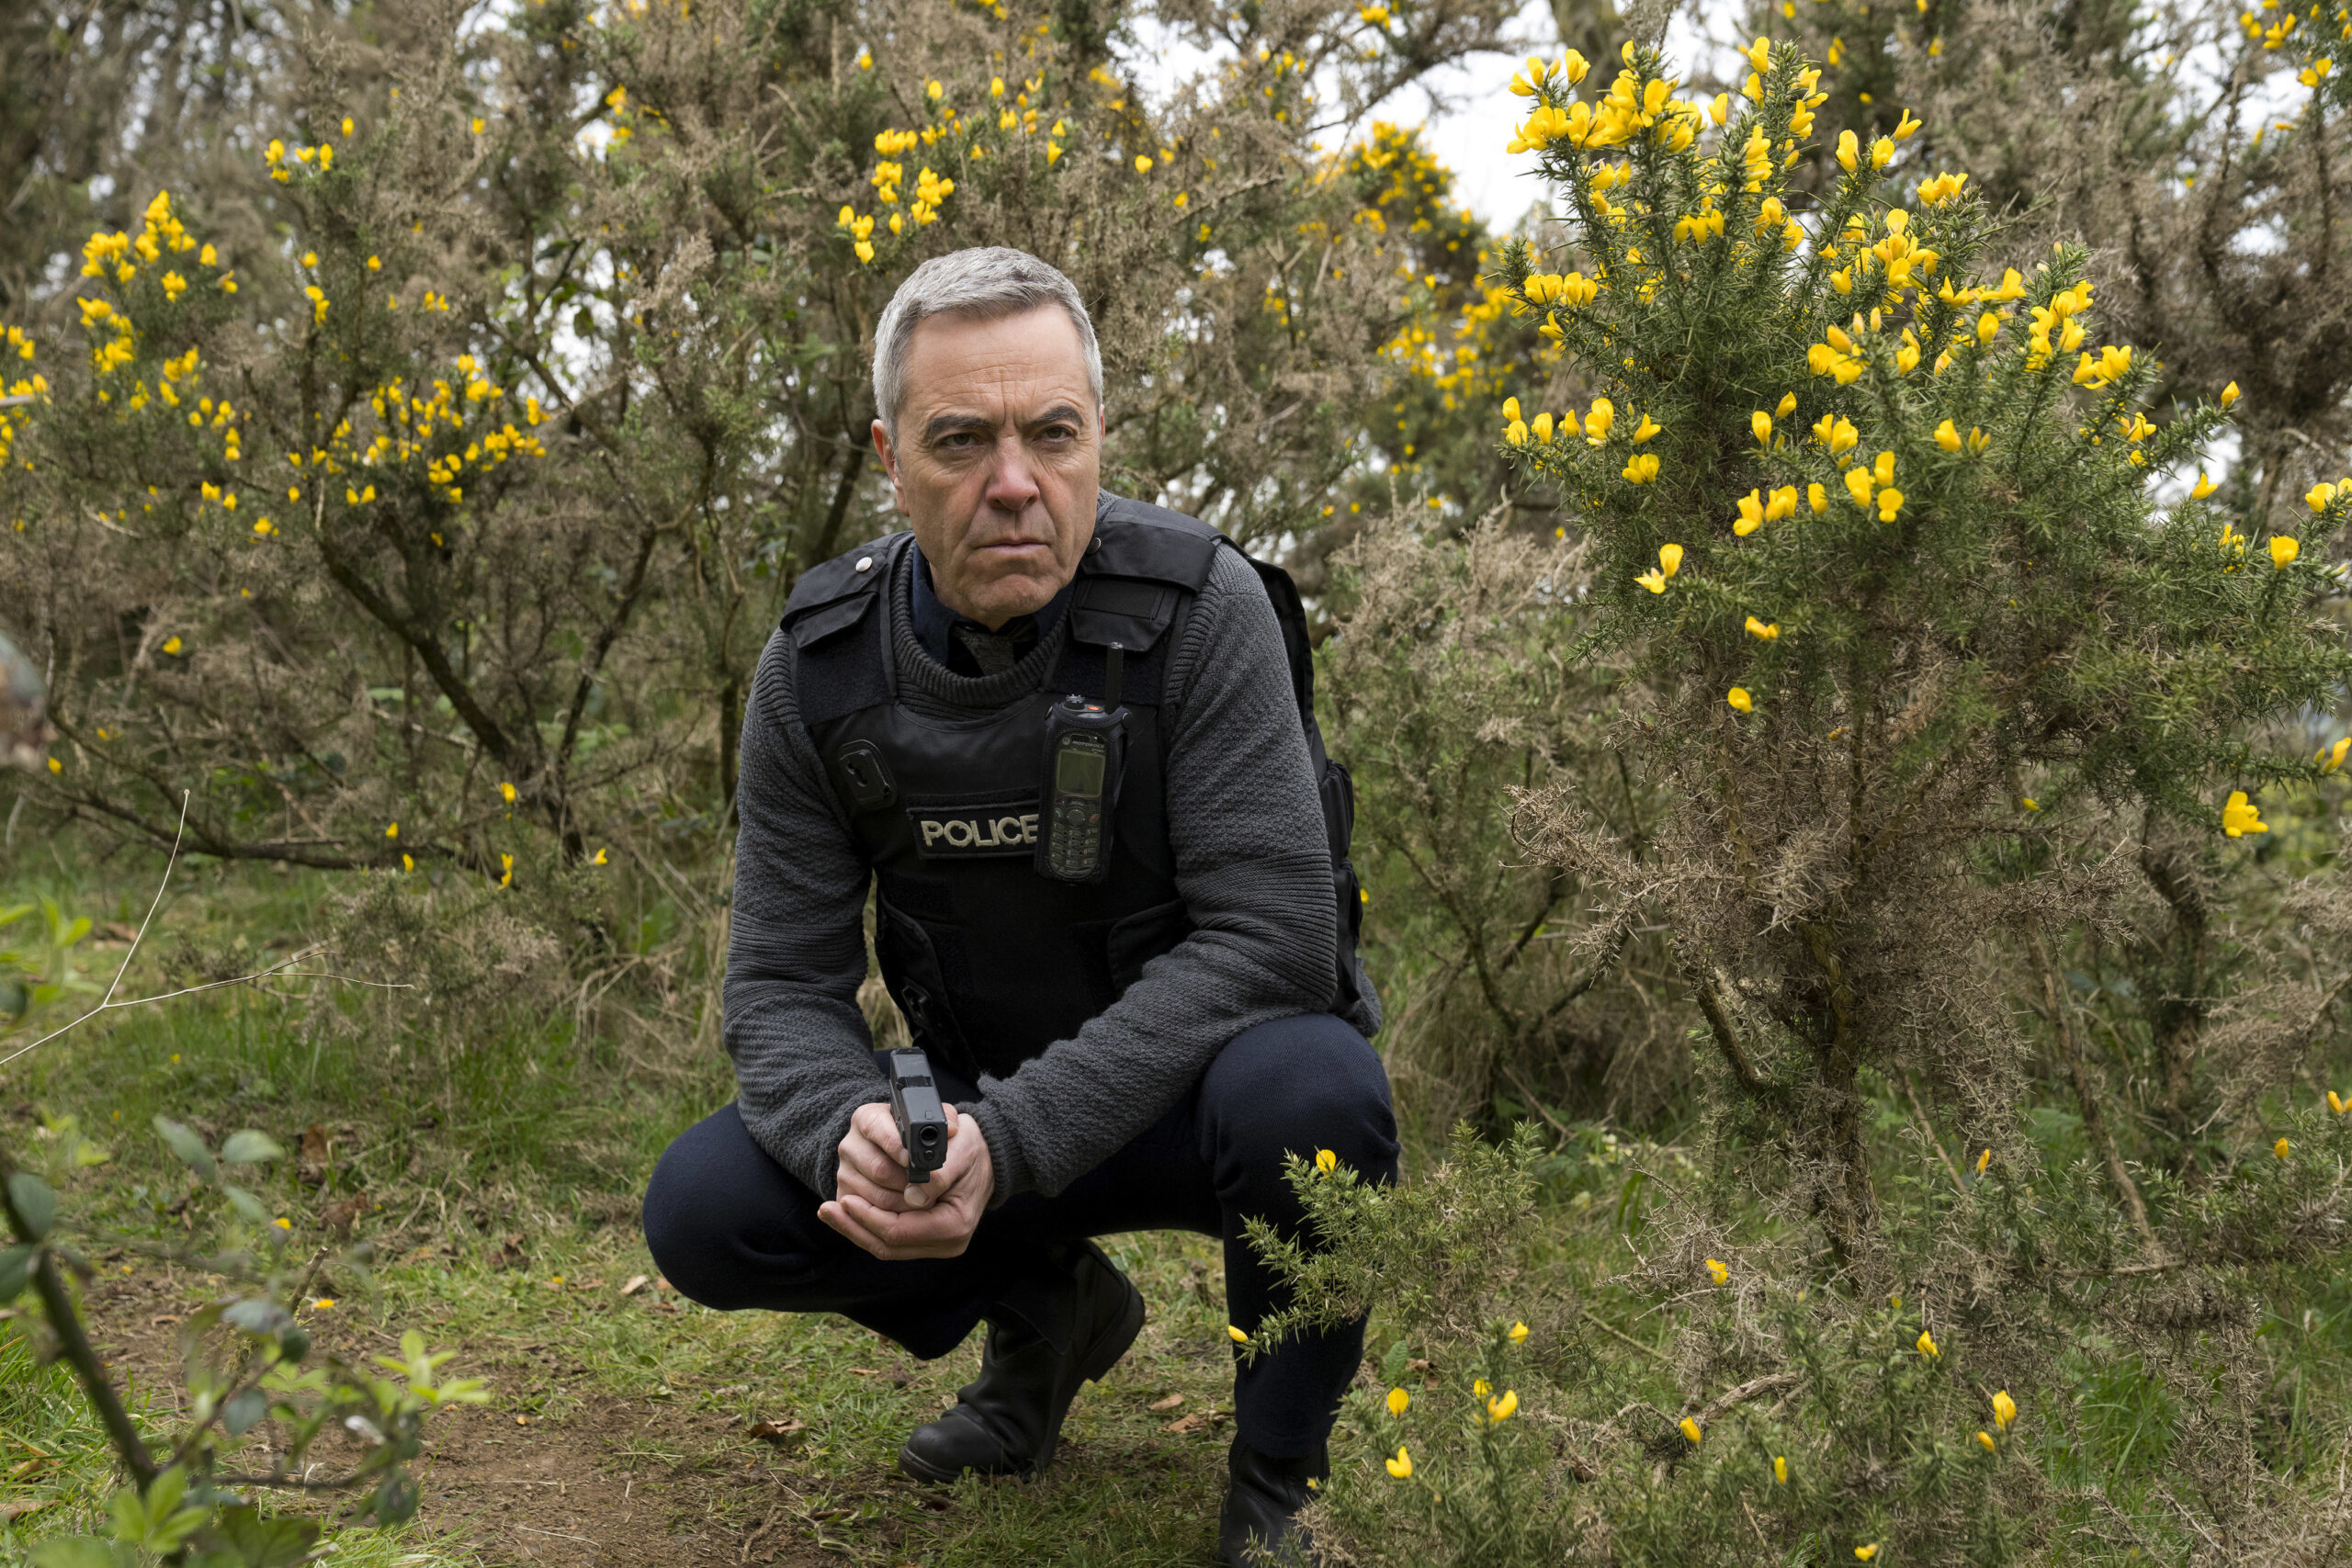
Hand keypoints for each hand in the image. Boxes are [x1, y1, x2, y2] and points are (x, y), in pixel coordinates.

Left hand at [818, 1099, 994, 1260]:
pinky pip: (889, 1240)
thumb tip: (913, 1196)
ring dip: (854, 1230)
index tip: (846, 1200)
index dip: (870, 1217)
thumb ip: (938, 1174)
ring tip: (828, 1212)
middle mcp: (946, 1243)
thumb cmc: (972, 1149)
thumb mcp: (962, 1150)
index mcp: (955, 1225)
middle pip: (888, 1245)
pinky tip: (845, 1214)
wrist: (987, 1157)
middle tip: (827, 1209)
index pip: (901, 1231)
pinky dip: (865, 1228)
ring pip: (885, 1247)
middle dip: (854, 1227)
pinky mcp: (923, 1239)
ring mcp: (934, 1245)